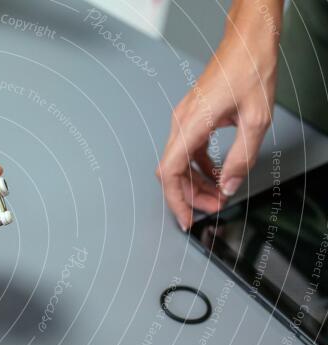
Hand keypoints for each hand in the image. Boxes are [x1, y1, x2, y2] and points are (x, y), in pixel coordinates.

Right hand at [156, 0, 281, 229]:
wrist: (247, 42)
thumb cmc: (249, 69)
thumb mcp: (256, 120)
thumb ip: (241, 158)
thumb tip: (229, 185)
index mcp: (190, 125)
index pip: (171, 173)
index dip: (176, 201)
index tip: (186, 220)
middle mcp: (181, 123)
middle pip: (173, 172)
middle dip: (190, 196)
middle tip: (213, 209)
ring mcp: (184, 120)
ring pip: (180, 163)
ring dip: (196, 183)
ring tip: (217, 195)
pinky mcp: (192, 117)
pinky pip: (189, 151)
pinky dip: (200, 168)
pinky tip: (216, 174)